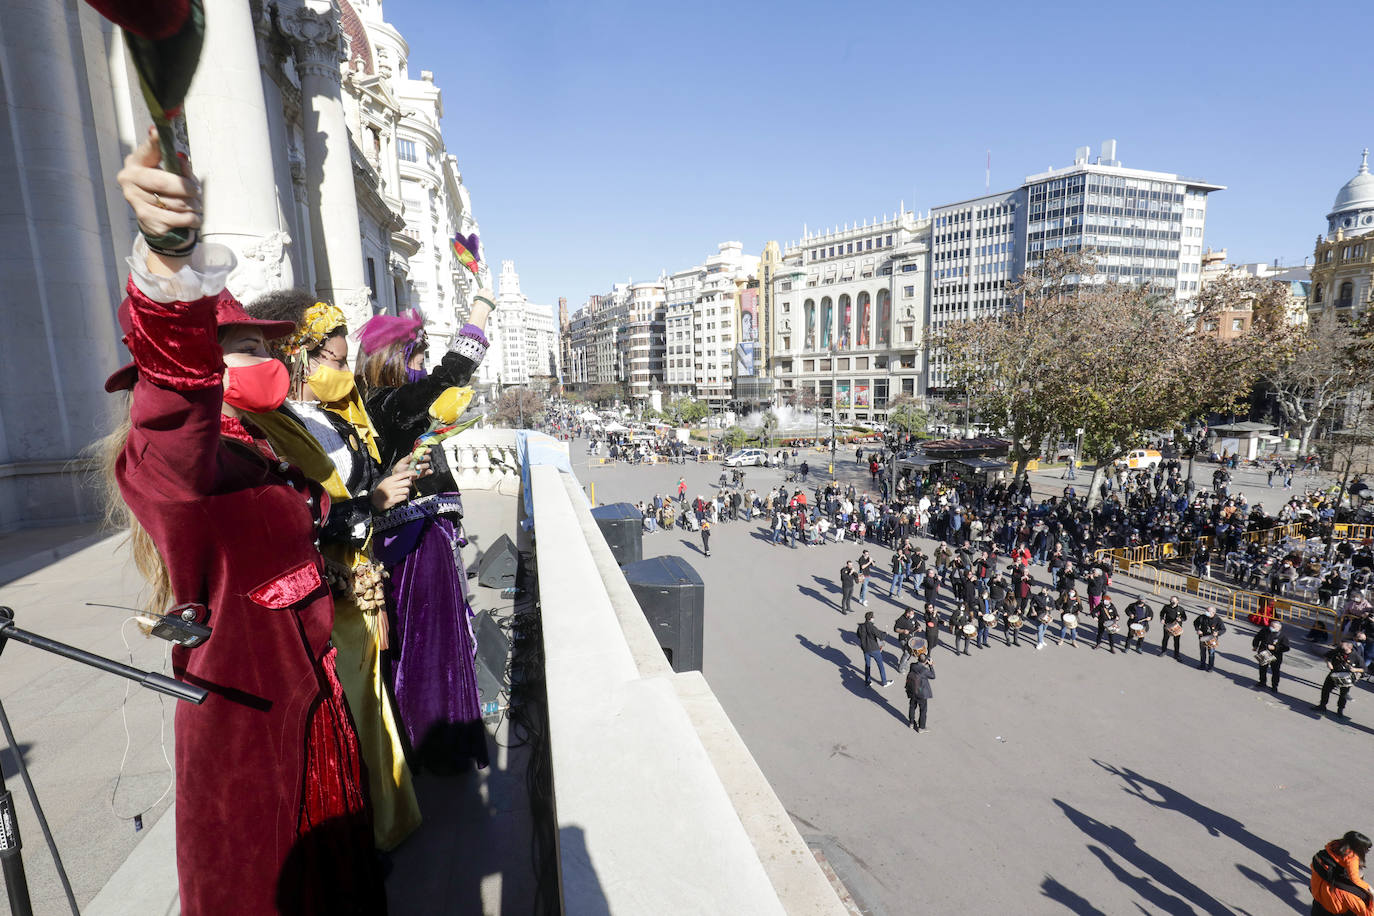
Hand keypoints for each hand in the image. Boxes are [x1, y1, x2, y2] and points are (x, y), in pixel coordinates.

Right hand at [116, 126, 201, 245]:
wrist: (155, 217)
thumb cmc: (165, 188)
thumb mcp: (172, 172)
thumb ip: (179, 165)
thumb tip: (182, 159)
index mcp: (136, 162)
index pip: (147, 150)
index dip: (153, 142)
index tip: (157, 132)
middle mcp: (129, 180)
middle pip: (163, 183)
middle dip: (186, 188)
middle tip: (198, 191)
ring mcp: (135, 201)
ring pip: (175, 203)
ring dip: (193, 205)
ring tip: (196, 205)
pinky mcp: (146, 220)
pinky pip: (178, 219)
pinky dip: (192, 218)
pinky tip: (194, 217)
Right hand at [371, 465, 418, 510]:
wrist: (374, 502)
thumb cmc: (381, 492)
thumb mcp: (385, 483)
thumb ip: (394, 479)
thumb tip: (406, 476)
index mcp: (388, 480)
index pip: (401, 474)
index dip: (409, 473)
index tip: (415, 472)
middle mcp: (390, 485)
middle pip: (406, 482)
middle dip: (409, 484)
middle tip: (407, 485)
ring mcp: (391, 493)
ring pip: (406, 490)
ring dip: (406, 492)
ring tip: (401, 492)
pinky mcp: (393, 500)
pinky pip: (404, 497)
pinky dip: (403, 497)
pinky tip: (399, 497)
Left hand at [393, 453, 431, 478]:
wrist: (397, 478)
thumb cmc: (399, 469)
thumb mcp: (401, 462)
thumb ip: (407, 458)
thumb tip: (412, 454)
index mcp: (415, 457)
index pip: (422, 452)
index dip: (426, 451)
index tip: (428, 450)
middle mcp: (420, 462)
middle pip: (427, 458)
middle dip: (425, 457)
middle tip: (420, 458)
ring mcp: (421, 468)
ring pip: (426, 465)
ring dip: (423, 465)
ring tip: (416, 467)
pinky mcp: (421, 474)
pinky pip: (426, 473)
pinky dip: (428, 472)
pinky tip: (429, 471)